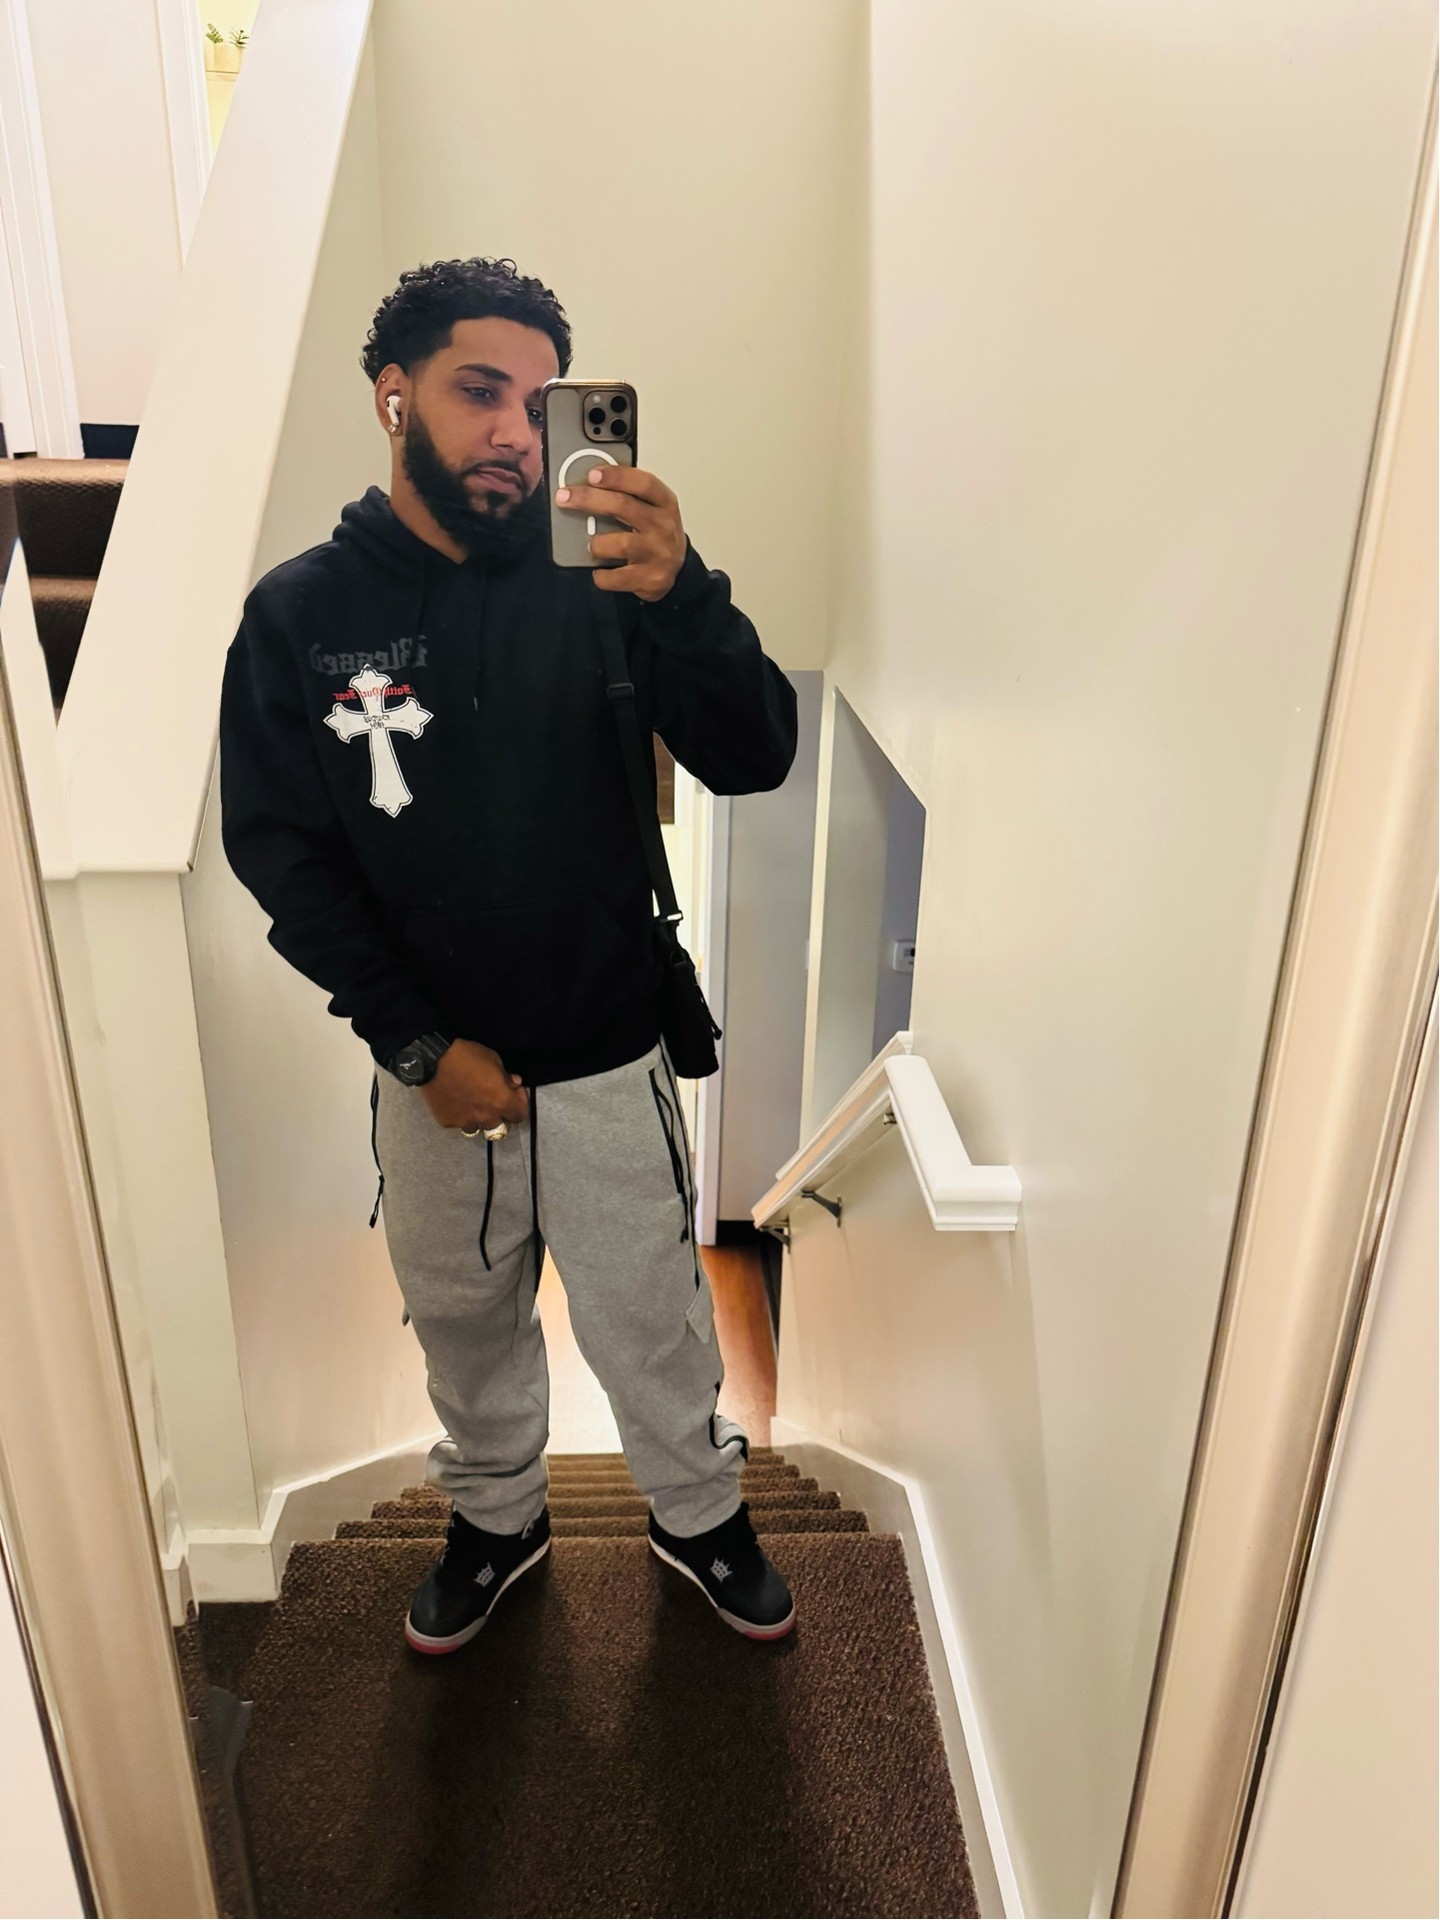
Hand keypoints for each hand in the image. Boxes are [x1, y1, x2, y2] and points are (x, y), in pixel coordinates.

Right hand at [420, 1039, 528, 1131]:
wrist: (433, 1059)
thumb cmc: (466, 1056)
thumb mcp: (493, 1059)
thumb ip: (506, 1077)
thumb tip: (513, 1084)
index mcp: (501, 1102)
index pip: (520, 1115)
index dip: (520, 1104)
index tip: (514, 1093)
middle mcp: (485, 1116)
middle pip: (501, 1127)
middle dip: (499, 1115)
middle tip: (493, 1102)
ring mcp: (466, 1121)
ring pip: (478, 1128)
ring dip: (479, 1119)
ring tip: (472, 1105)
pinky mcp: (447, 1122)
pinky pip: (458, 1123)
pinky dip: (460, 1115)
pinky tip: (455, 1102)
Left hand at [555, 466, 685, 600]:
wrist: (677, 569)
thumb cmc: (655, 533)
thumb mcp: (651, 507)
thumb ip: (627, 494)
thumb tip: (586, 484)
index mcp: (664, 502)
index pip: (643, 483)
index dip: (616, 476)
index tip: (592, 474)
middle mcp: (663, 526)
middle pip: (624, 506)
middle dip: (589, 499)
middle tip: (564, 497)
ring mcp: (658, 553)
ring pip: (620, 544)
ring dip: (597, 544)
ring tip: (592, 545)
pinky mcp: (650, 578)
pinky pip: (616, 577)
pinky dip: (601, 575)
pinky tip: (599, 571)